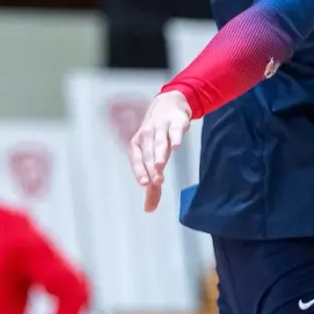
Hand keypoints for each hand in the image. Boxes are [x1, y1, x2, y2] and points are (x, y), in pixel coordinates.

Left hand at [128, 90, 191, 212]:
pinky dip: (176, 137)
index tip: (145, 184)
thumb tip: (148, 210)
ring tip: (160, 166)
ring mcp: (161, 127)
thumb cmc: (158, 135)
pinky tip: (177, 146)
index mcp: (138, 145)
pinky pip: (175, 130)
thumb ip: (152, 184)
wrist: (170, 103)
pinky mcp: (176, 122)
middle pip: (148, 153)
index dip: (140, 171)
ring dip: (159, 154)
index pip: (136, 160)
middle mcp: (147, 135)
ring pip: (159, 142)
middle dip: (151, 168)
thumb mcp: (153, 157)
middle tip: (155, 182)